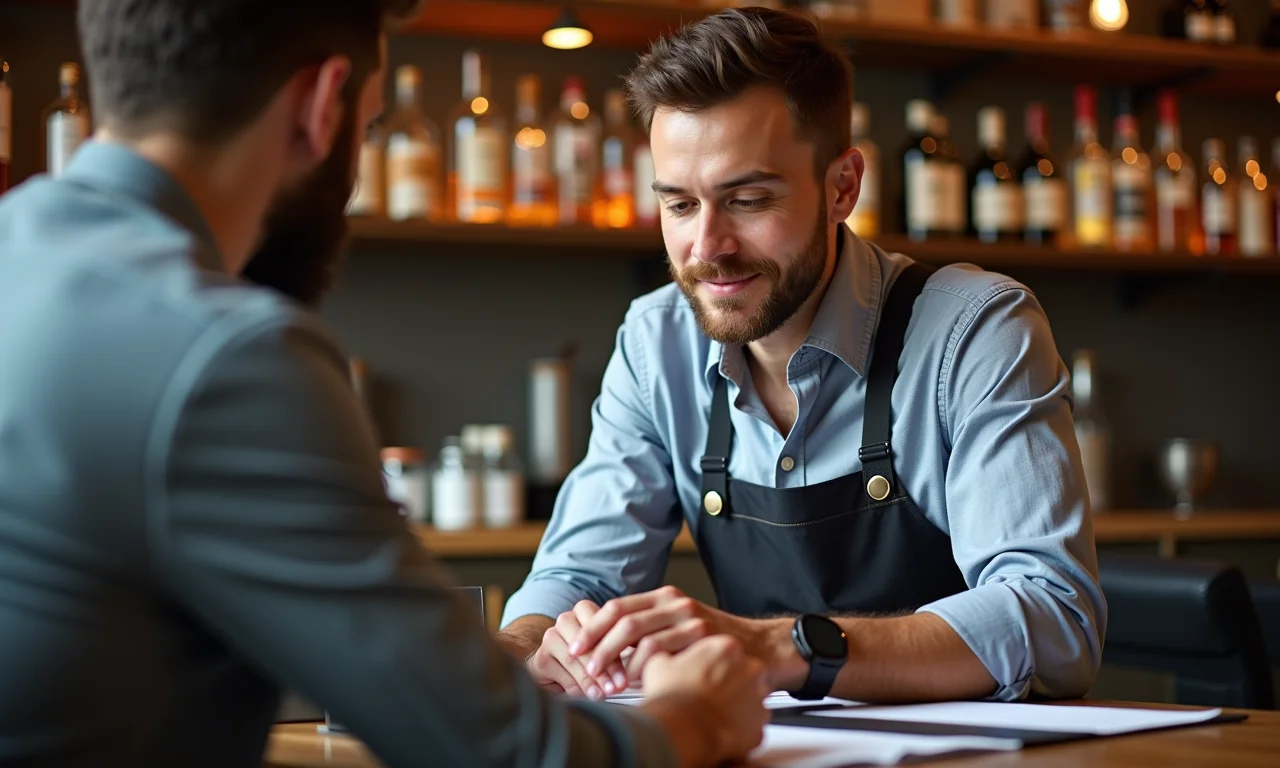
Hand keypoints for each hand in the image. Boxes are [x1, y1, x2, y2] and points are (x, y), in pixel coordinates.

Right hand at [524, 600, 629, 698]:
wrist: (556, 675)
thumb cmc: (590, 662)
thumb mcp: (609, 653)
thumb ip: (621, 652)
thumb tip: (640, 664)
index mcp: (586, 611)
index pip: (602, 625)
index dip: (615, 651)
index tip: (628, 676)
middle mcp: (566, 619)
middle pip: (587, 642)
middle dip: (605, 667)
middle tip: (618, 687)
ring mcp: (550, 637)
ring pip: (573, 658)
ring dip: (590, 679)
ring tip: (603, 694)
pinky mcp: (540, 657)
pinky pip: (560, 672)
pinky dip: (575, 686)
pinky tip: (586, 696)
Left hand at [570, 585, 757, 682]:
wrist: (759, 646)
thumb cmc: (712, 642)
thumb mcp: (677, 626)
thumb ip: (647, 630)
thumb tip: (604, 648)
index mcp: (664, 597)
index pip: (617, 607)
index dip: (592, 628)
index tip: (576, 648)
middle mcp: (674, 602)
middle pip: (622, 619)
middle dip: (597, 644)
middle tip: (585, 666)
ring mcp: (689, 618)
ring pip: (639, 637)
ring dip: (618, 661)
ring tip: (609, 680)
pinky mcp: (701, 636)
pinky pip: (662, 652)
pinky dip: (644, 669)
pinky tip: (639, 681)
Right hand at [640, 635, 769, 767]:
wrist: (681, 729)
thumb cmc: (672, 695)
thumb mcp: (659, 664)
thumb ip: (669, 656)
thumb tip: (665, 658)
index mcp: (727, 648)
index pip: (726, 651)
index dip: (711, 665)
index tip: (701, 674)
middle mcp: (750, 670)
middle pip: (743, 674)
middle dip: (728, 684)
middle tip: (706, 695)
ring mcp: (758, 699)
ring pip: (750, 701)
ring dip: (735, 707)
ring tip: (710, 716)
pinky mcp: (759, 727)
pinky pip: (751, 727)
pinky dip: (739, 731)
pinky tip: (718, 731)